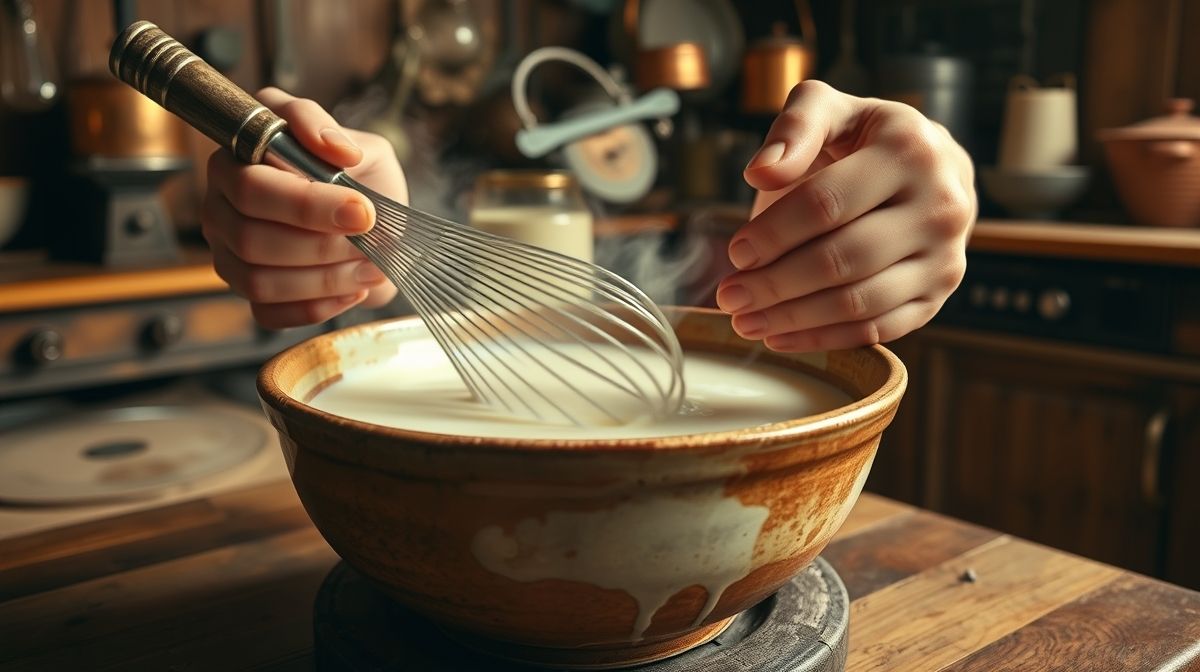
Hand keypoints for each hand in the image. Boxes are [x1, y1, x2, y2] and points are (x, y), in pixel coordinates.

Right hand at [200, 87, 405, 328]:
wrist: (380, 229)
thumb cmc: (363, 183)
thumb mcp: (363, 146)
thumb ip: (339, 135)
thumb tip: (339, 152)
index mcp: (240, 157)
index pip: (252, 186)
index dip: (307, 205)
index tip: (362, 211)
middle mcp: (223, 202)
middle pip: (249, 237)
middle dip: (320, 245)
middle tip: (370, 243)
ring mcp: (229, 249)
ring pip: (258, 281)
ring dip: (324, 280)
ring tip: (371, 268)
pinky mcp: (247, 290)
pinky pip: (268, 312)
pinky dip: (317, 307)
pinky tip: (352, 290)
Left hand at [716, 81, 975, 351]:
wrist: (932, 170)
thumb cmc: (864, 141)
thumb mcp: (830, 111)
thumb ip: (794, 128)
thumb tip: (760, 171)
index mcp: (909, 150)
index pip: (826, 204)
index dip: (774, 233)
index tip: (736, 252)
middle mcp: (939, 205)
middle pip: (841, 259)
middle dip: (775, 284)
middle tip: (730, 296)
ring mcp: (945, 256)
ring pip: (859, 302)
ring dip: (793, 318)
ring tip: (746, 320)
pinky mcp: (939, 295)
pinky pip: (878, 329)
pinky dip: (824, 339)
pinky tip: (780, 337)